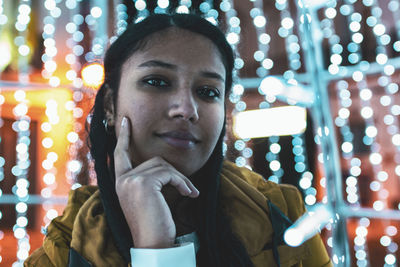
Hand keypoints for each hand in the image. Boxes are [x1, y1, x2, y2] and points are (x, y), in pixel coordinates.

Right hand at [114, 117, 199, 247]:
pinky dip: (182, 182)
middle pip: (154, 160)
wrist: (154, 244)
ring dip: (181, 179)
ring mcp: (130, 181)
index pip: (120, 155)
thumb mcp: (150, 197)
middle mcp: (122, 180)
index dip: (124, 137)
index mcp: (121, 183)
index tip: (126, 121)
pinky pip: (169, 173)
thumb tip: (164, 165)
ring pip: (163, 165)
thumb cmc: (156, 223)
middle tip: (188, 188)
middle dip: (174, 173)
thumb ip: (150, 179)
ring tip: (189, 193)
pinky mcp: (142, 184)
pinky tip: (189, 194)